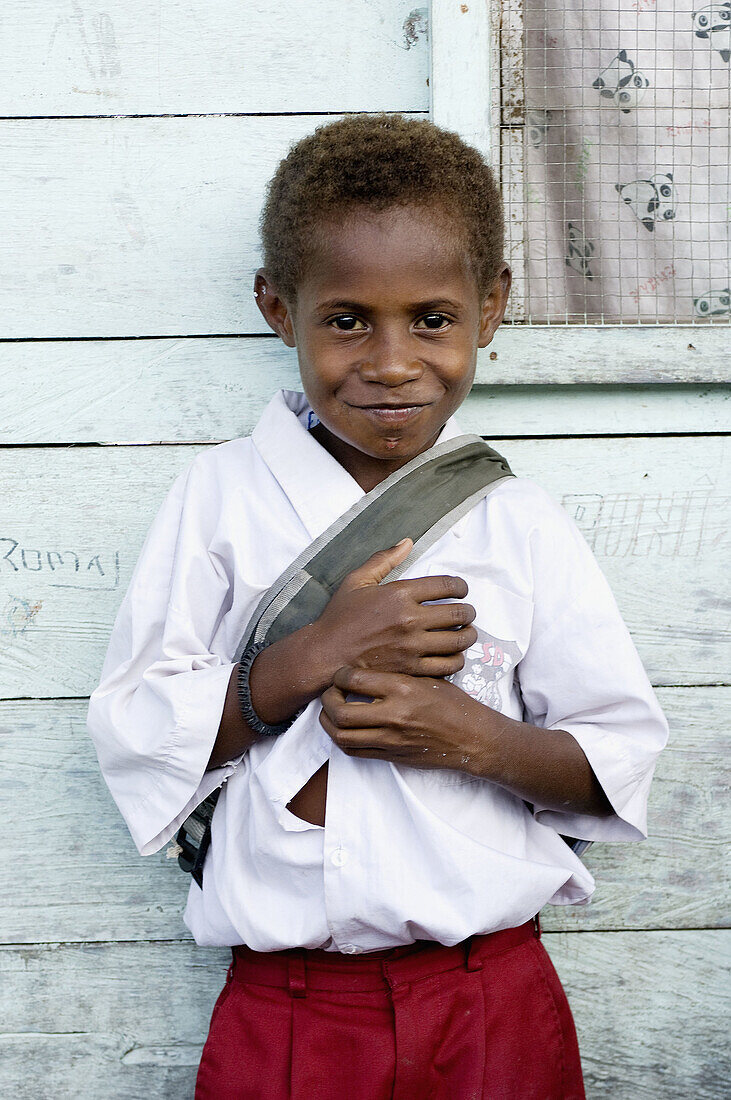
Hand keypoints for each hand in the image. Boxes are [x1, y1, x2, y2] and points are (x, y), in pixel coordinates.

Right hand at [312, 539, 477, 680]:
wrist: (325, 654)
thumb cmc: (339, 617)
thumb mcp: (357, 581)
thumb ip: (384, 559)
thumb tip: (408, 542)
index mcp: (399, 594)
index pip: (448, 585)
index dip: (461, 586)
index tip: (461, 590)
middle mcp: (410, 620)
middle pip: (460, 613)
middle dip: (469, 611)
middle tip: (467, 612)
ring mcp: (412, 647)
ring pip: (459, 641)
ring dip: (468, 635)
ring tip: (465, 633)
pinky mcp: (411, 669)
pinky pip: (448, 665)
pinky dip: (456, 659)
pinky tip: (451, 654)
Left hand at [319, 666, 483, 773]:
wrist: (472, 738)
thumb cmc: (453, 704)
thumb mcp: (428, 678)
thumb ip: (398, 674)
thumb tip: (367, 665)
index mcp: (402, 688)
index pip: (354, 679)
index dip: (339, 675)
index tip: (340, 674)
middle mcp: (393, 714)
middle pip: (340, 711)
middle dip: (326, 700)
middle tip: (329, 693)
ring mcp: (391, 738)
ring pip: (342, 735)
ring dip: (328, 722)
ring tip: (330, 712)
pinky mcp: (391, 756)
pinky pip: (355, 751)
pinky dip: (342, 739)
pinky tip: (344, 729)